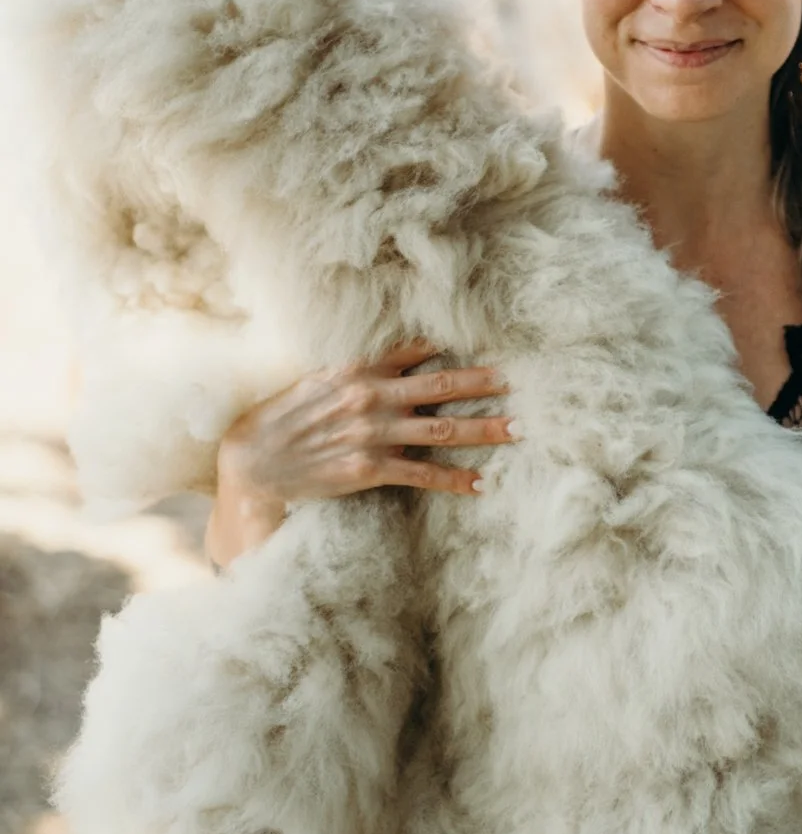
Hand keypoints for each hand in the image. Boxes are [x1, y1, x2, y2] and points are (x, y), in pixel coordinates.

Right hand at [207, 342, 513, 566]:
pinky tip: (481, 483)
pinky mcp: (369, 470)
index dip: (455, 353)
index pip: (416, 354)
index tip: (490, 350)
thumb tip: (401, 356)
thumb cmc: (282, 418)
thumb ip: (361, 368)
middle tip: (517, 381)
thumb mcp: (318, 379)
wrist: (252, 463)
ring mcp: (373, 435)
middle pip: (442, 387)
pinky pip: (422, 474)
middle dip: (483, 384)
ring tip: (517, 428)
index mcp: (357, 370)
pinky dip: (454, 479)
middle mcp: (370, 398)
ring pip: (442, 429)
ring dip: (483, 429)